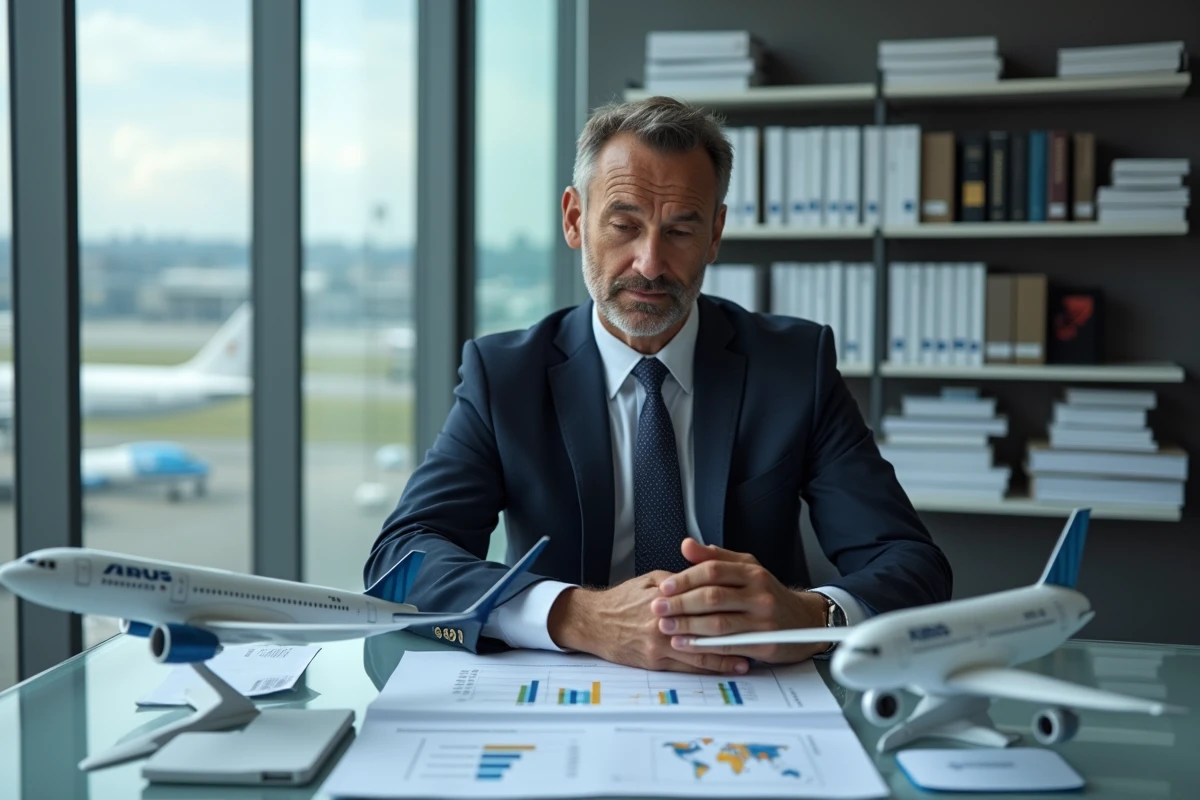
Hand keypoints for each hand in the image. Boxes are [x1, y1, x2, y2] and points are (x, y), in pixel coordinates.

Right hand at [547, 572, 750, 674]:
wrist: (594, 622)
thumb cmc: (622, 600)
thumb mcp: (651, 579)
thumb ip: (681, 580)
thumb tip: (708, 576)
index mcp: (665, 597)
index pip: (704, 597)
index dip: (729, 600)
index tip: (748, 601)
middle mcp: (664, 621)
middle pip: (707, 625)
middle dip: (735, 629)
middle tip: (760, 630)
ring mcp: (661, 643)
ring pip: (703, 650)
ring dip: (730, 653)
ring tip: (752, 653)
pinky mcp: (657, 661)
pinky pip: (691, 666)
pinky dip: (713, 666)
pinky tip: (731, 666)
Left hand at [653, 539, 830, 663]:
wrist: (804, 621)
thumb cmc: (768, 594)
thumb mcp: (747, 568)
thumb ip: (715, 557)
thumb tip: (687, 545)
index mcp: (751, 572)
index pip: (712, 571)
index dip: (685, 578)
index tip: (664, 587)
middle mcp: (758, 593)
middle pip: (713, 596)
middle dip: (681, 603)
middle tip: (658, 608)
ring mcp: (762, 619)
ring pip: (719, 622)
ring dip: (688, 625)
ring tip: (665, 627)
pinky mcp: (764, 642)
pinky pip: (729, 644)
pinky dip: (704, 645)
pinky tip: (686, 644)